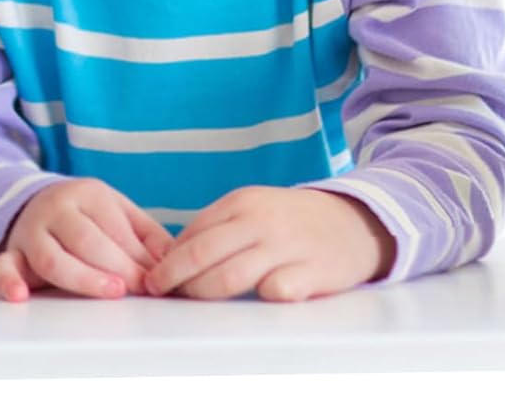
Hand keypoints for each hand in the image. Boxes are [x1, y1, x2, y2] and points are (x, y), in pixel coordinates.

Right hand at [0, 177, 172, 302]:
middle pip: (87, 240)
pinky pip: (2, 266)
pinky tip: (21, 296)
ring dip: (83, 278)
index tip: (155, 280)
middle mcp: (57, 208)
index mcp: (87, 194)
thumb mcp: (119, 211)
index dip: (136, 255)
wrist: (36, 202)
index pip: (113, 226)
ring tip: (111, 292)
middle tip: (139, 288)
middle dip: (117, 267)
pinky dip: (9, 282)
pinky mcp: (11, 253)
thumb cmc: (87, 215)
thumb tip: (176, 260)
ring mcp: (32, 230)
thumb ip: (148, 234)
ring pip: (52, 257)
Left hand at [144, 186, 396, 301]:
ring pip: (231, 276)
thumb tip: (174, 256)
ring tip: (189, 302)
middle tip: (157, 291)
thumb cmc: (291, 220)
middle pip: (204, 253)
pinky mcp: (312, 273)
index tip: (152, 275)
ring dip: (203, 293)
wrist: (353, 221)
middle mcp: (261, 221)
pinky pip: (276, 291)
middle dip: (174, 276)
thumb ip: (218, 228)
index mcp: (243, 203)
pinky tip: (251, 300)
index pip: (195, 232)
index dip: (169, 257)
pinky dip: (258, 298)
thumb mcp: (254, 209)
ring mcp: (287, 247)